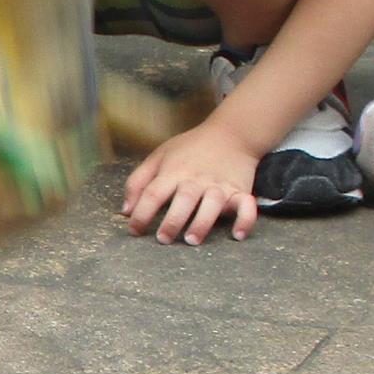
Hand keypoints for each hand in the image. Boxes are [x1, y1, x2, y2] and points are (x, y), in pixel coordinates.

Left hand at [121, 106, 260, 245]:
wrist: (231, 133)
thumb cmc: (190, 148)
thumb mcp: (159, 156)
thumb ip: (138, 182)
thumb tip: (126, 211)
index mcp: (174, 171)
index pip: (154, 192)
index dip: (141, 213)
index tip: (134, 231)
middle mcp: (197, 178)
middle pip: (184, 198)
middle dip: (173, 220)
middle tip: (163, 239)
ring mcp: (220, 185)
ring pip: (213, 204)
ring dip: (202, 222)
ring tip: (192, 240)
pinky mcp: (240, 190)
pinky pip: (246, 206)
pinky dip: (245, 220)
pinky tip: (238, 235)